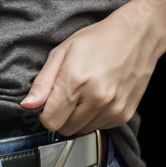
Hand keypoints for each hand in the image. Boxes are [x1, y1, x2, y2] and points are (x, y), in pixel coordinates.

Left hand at [20, 4, 165, 135]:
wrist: (138, 35)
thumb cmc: (99, 40)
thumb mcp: (62, 53)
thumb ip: (42, 83)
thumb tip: (27, 105)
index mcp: (76, 82)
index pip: (50, 122)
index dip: (46, 115)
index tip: (50, 104)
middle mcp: (96, 98)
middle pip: (66, 129)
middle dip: (62, 117)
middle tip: (69, 96)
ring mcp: (113, 108)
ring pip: (83, 131)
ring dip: (79, 118)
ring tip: (86, 94)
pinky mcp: (124, 114)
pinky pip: (100, 127)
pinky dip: (96, 117)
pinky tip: (100, 97)